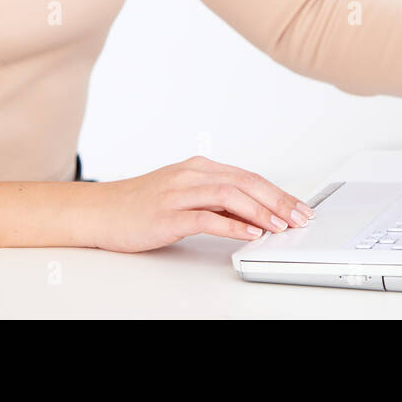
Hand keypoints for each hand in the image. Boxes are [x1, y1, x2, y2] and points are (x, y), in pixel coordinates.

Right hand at [88, 155, 314, 251]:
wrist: (101, 211)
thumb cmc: (142, 205)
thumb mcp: (184, 197)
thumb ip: (216, 203)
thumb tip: (254, 216)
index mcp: (199, 168)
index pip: (248, 176)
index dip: (278, 192)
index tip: (299, 208)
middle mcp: (191, 174)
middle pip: (245, 182)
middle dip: (278, 201)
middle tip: (300, 217)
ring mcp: (178, 193)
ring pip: (229, 195)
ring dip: (260, 211)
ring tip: (280, 226)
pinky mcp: (167, 214)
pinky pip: (206, 217)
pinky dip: (231, 225)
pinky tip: (248, 233)